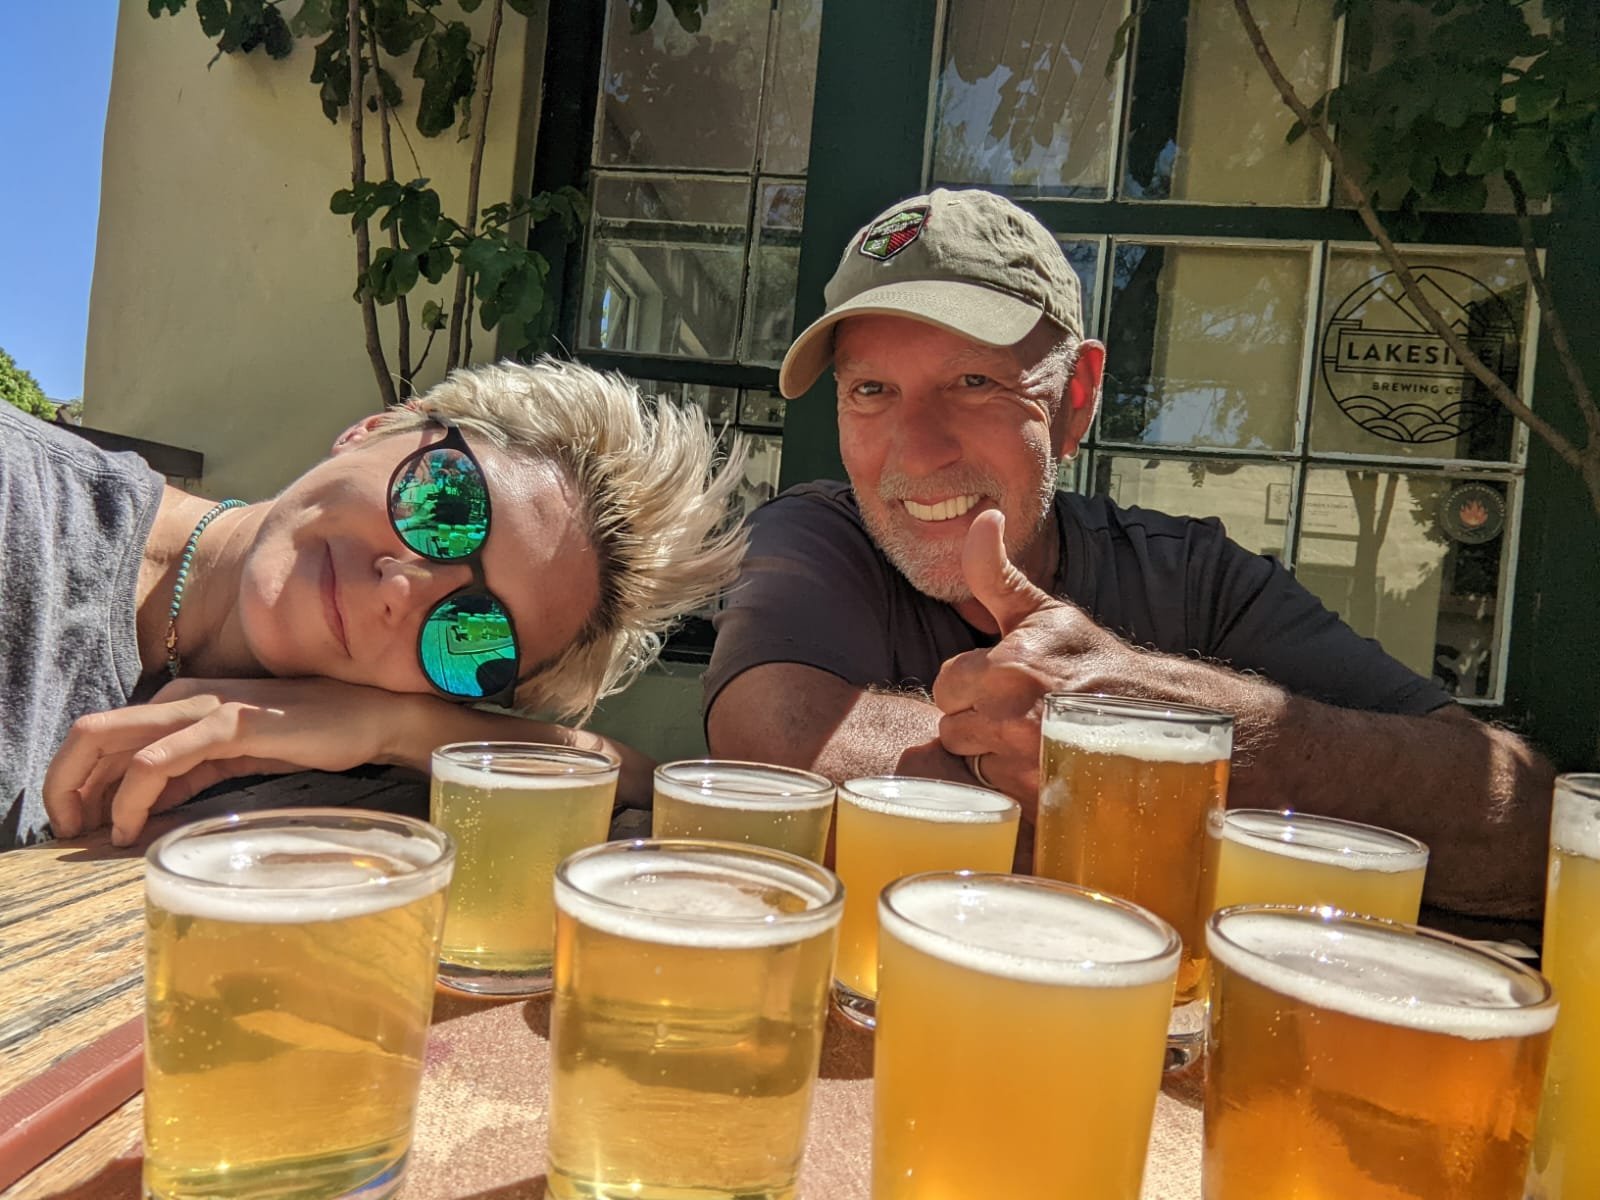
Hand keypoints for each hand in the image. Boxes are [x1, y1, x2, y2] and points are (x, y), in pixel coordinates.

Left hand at [43, 677, 408, 846]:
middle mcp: (182, 696)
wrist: (369, 717)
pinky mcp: (231, 723)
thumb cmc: (309, 735)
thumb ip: (187, 774)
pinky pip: (160, 761)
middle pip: (92, 733)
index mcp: (181, 701)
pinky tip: (132, 827)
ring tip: (94, 837)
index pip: (104, 734)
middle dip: (65, 785)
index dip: (76, 779)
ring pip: (113, 743)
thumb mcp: (233, 758)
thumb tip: (142, 808)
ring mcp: (206, 706)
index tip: (77, 824)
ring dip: (90, 795)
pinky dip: (134, 796)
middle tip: (68, 832)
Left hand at [932, 511, 1169, 815]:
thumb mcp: (1045, 612)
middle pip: (952, 728)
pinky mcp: (1039, 797)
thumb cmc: (1096, 662)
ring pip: (971, 761)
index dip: (969, 685)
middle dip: (976, 720)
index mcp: (1008, 665)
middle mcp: (1013, 714)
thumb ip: (995, 571)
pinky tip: (1039, 765)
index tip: (1002, 684)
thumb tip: (982, 517)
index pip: (944, 686)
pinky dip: (1010, 782)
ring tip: (1031, 737)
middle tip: (1019, 712)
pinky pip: (993, 791)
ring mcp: (1027, 761)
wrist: (1164, 718)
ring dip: (991, 753)